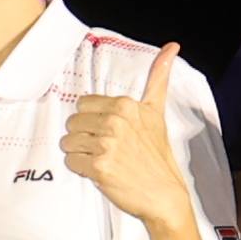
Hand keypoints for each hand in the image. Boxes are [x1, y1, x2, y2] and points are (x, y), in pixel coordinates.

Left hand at [65, 40, 206, 239]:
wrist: (164, 194)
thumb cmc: (156, 155)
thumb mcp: (156, 111)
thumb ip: (159, 77)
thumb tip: (172, 45)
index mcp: (125, 105)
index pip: (83, 104)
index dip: (92, 120)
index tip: (108, 132)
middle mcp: (115, 121)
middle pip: (72, 123)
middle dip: (83, 137)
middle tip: (105, 148)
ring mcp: (106, 144)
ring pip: (68, 143)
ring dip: (80, 154)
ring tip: (102, 160)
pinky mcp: (99, 167)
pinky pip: (71, 162)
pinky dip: (81, 169)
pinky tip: (100, 172)